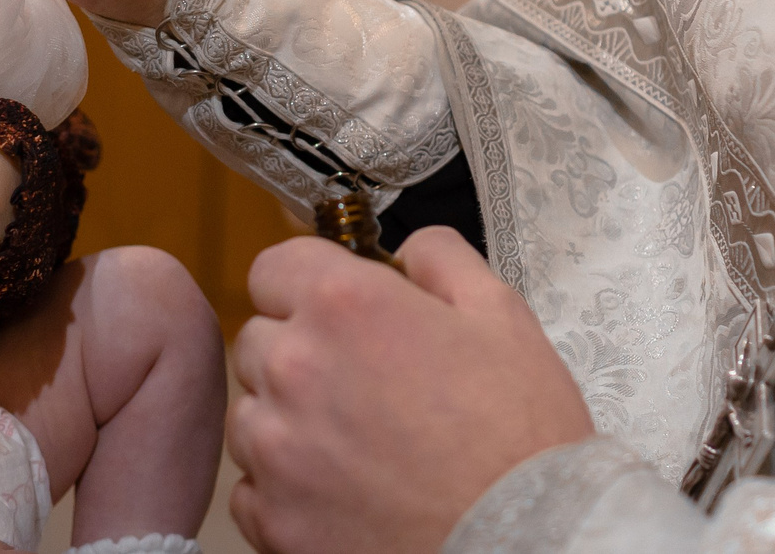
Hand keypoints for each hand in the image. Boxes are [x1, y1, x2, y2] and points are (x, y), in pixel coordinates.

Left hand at [228, 229, 595, 553]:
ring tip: (358, 443)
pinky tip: (344, 491)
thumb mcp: (502, 316)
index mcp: (344, 305)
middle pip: (258, 339)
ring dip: (288, 421)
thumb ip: (440, 259)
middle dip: (300, 351)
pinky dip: (285, 488)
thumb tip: (408, 250)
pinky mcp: (273, 520)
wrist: (524, 542)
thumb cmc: (519, 439)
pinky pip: (250, 488)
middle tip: (363, 383)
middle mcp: (295, 370)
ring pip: (251, 415)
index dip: (307, 285)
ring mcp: (277, 451)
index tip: (334, 310)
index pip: (273, 269)